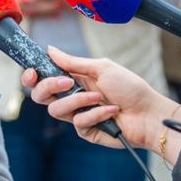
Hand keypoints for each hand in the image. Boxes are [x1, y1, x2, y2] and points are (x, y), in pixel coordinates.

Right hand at [23, 46, 180, 151]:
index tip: (32, 73)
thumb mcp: (101, 68)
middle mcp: (72, 97)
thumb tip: (50, 50)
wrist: (149, 113)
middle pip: (41, 96)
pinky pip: (78, 122)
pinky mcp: (86, 131)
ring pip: (56, 110)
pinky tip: (112, 111)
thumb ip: (73, 62)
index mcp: (74, 79)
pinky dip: (96, 114)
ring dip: (79, 100)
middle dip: (50, 87)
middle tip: (67, 83)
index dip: (32, 76)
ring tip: (100, 97)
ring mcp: (78, 115)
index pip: (43, 79)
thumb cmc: (130, 87)